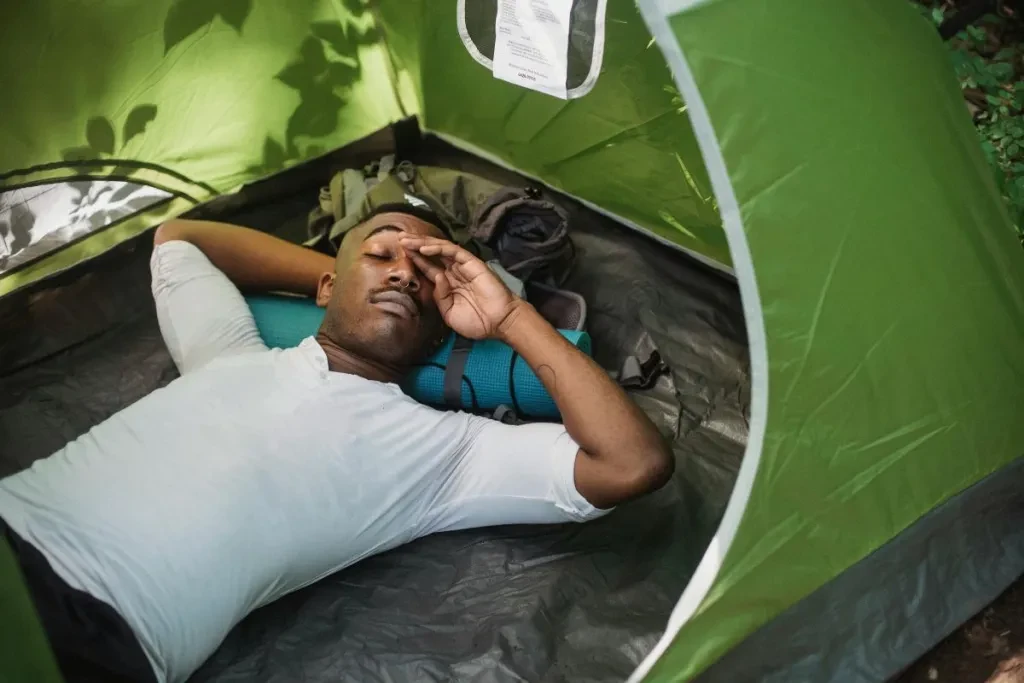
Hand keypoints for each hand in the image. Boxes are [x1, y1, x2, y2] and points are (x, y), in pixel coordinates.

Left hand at [400, 234, 521, 339]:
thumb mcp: (450, 314)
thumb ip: (440, 297)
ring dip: (422, 243)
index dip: (415, 259)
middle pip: (431, 254)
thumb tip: (436, 278)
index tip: (401, 253)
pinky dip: (438, 248)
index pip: (428, 267)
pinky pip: (453, 252)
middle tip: (399, 238)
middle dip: (415, 245)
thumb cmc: (478, 321)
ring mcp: (463, 266)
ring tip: (407, 240)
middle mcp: (454, 272)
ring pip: (440, 249)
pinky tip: (424, 248)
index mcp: (448, 284)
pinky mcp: (472, 263)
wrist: (499, 322)